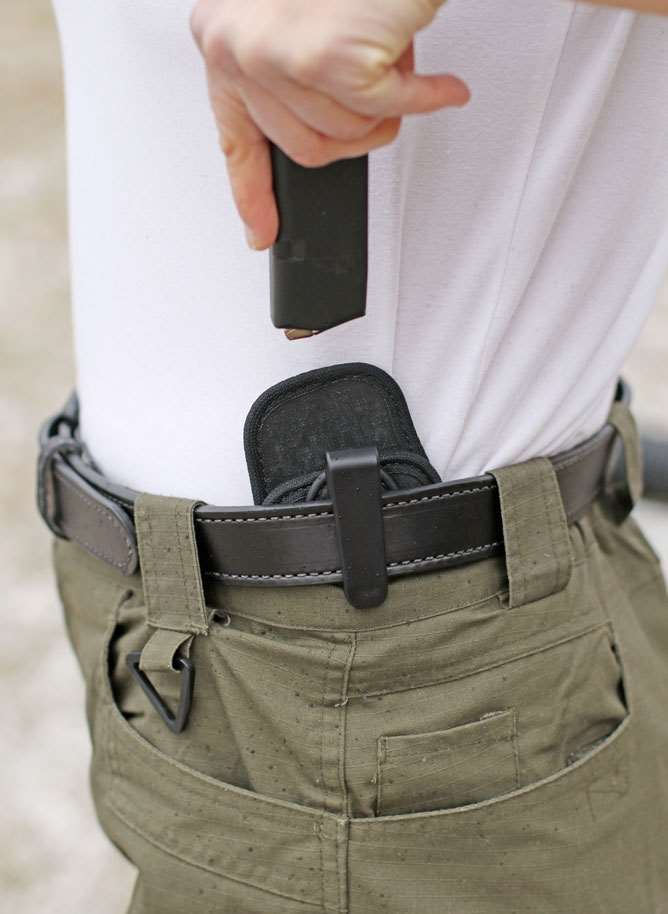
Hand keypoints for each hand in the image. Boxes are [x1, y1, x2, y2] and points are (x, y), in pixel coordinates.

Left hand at [190, 0, 469, 248]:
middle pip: (306, 148)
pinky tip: (439, 84)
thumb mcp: (307, 24)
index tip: (261, 230)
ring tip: (400, 59)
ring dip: (387, 105)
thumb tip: (316, 137)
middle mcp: (236, 46)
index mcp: (225, 39)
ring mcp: (274, 54)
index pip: (235, 138)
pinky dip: (423, 98)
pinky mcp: (324, 60)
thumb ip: (297, 80)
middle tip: (381, 94)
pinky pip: (384, 111)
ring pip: (345, 134)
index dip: (251, 193)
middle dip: (355, 127)